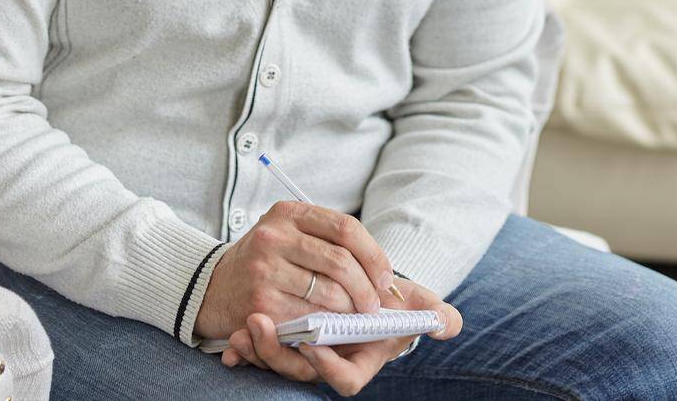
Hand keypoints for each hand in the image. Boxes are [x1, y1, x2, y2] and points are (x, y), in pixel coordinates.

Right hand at [194, 201, 396, 343]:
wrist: (212, 287)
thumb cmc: (264, 261)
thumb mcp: (288, 234)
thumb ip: (327, 240)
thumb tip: (380, 268)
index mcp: (288, 213)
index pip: (345, 228)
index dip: (373, 254)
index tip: (385, 277)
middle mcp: (274, 236)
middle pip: (340, 261)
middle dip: (367, 287)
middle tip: (374, 304)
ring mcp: (265, 269)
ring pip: (329, 292)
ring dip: (350, 309)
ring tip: (356, 315)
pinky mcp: (261, 303)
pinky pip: (309, 316)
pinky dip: (328, 324)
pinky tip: (331, 325)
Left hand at [221, 275, 462, 394]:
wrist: (367, 296)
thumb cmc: (394, 305)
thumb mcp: (418, 307)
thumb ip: (434, 316)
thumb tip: (448, 323)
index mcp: (361, 360)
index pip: (345, 380)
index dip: (329, 369)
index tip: (315, 347)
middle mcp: (329, 363)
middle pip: (299, 371)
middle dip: (277, 354)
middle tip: (260, 325)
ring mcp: (302, 357)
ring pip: (275, 363)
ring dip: (256, 349)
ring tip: (244, 325)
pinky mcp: (283, 345)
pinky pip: (259, 353)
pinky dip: (242, 350)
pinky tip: (228, 343)